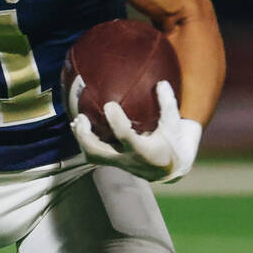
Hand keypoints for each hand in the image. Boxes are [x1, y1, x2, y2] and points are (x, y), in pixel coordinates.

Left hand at [71, 80, 201, 183]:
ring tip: (76, 122)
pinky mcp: (114, 163)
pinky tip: (82, 126)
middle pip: (98, 153)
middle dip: (85, 137)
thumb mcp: (175, 124)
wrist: (172, 169)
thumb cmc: (174, 142)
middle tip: (80, 118)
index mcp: (145, 152)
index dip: (115, 121)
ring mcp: (119, 164)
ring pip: (92, 156)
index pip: (125, 137)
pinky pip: (95, 154)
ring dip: (81, 139)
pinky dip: (86, 140)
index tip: (109, 104)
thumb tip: (161, 83)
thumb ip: (168, 105)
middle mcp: (128, 161)